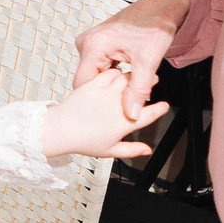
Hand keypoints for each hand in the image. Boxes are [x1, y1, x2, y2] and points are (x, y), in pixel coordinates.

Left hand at [41, 67, 167, 162]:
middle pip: (141, 90)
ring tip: (135, 78)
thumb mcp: (109, 151)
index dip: (160, 109)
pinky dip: (116, 72)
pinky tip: (116, 75)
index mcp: (125, 124)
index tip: (163, 106)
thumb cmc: (82, 141)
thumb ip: (131, 150)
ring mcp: (106, 94)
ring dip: (133, 77)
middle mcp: (118, 107)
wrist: (60, 130)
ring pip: (127, 78)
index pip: (150, 114)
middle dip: (150, 85)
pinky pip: (110, 73)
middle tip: (151, 84)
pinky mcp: (94, 85)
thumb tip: (147, 151)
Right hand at [71, 0, 190, 110]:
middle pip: (89, 80)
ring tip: (131, 82)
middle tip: (130, 94)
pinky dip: (112, 75)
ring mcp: (91, 43)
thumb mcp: (148, 61)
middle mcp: (87, 43)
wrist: (162, 8)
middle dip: (107, 91)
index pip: (83, 84)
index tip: (115, 106)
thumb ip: (138, 90)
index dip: (98, 99)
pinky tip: (127, 74)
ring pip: (95, 75)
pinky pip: (99, 67)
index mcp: (93, 45)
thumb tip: (131, 113)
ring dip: (111, 83)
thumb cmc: (155, 25)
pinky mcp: (97, 45)